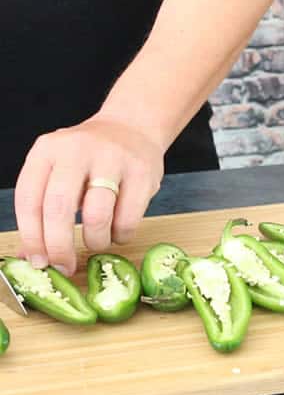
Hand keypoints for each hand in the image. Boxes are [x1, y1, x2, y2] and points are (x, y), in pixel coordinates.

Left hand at [15, 114, 165, 275]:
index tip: (39, 262)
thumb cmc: (89, 158)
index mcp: (47, 150)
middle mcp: (77, 150)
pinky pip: (128, 220)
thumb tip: (34, 257)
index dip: (32, 238)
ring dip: (95, 241)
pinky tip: (118, 231)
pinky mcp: (142, 173)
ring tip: (98, 242)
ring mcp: (113, 159)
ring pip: (97, 217)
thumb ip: (43, 206)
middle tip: (65, 266)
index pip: (29, 200)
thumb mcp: (58, 169)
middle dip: (60, 247)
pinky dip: (121, 236)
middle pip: (59, 209)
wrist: (132, 128)